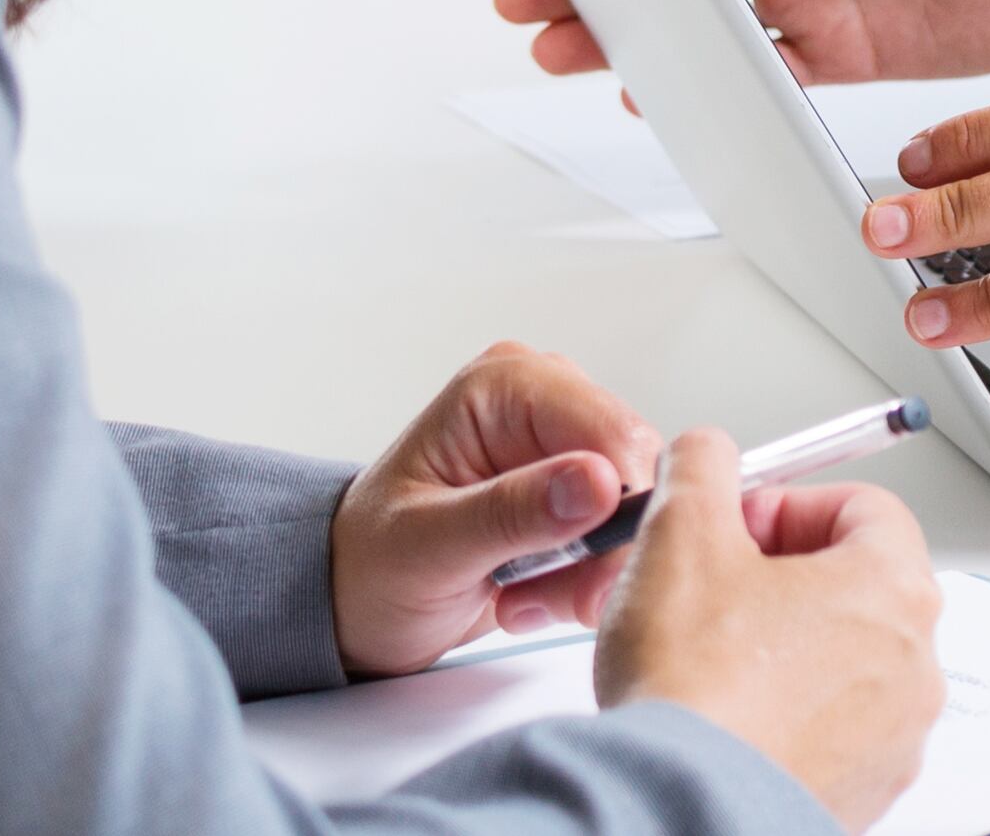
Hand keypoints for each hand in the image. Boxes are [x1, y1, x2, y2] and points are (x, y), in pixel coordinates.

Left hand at [330, 342, 661, 670]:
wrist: (354, 604)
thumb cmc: (370, 564)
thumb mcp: (429, 546)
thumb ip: (511, 513)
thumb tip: (597, 482)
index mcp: (504, 386)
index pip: (606, 427)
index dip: (620, 501)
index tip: (597, 571)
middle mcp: (544, 404)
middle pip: (632, 470)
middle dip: (602, 549)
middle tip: (552, 599)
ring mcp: (562, 450)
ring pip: (635, 512)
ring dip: (589, 574)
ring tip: (521, 600)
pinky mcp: (576, 497)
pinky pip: (619, 541)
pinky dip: (583, 585)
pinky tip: (527, 600)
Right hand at [593, 429, 943, 829]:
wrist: (681, 809)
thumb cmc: (696, 690)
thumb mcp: (680, 531)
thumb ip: (702, 466)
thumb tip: (708, 455)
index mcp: (895, 589)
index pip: (867, 508)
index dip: (792, 504)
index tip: (739, 523)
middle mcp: (916, 667)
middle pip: (859, 587)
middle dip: (783, 575)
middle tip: (717, 586)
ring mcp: (894, 741)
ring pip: (844, 664)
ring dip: (784, 649)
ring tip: (710, 659)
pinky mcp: (861, 796)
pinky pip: (830, 734)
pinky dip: (784, 717)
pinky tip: (723, 719)